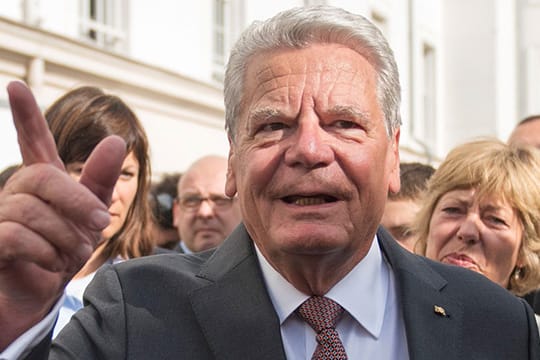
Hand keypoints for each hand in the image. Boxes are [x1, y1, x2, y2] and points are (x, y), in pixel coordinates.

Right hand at [0, 81, 125, 348]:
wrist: (43, 293)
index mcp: (43, 182)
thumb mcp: (92, 215)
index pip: (33, 142)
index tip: (17, 86)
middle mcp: (16, 191)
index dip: (27, 116)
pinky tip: (50, 264)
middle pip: (43, 177)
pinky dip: (45, 253)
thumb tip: (115, 139)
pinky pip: (16, 236)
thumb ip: (101, 180)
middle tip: (101, 225)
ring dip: (64, 238)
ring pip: (32, 212)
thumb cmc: (66, 249)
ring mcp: (0, 216)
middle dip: (78, 202)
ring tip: (69, 255)